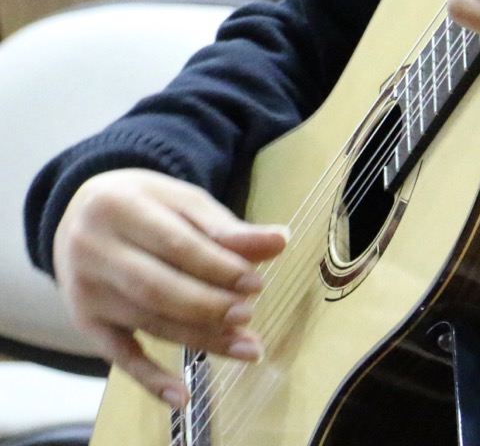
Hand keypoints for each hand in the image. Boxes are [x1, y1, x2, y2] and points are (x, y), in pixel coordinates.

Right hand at [52, 169, 288, 407]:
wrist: (80, 214)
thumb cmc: (145, 204)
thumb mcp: (182, 201)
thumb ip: (227, 227)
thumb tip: (281, 240)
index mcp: (121, 208)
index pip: (176, 244)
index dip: (217, 267)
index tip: (256, 283)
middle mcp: (95, 251)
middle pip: (157, 288)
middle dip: (208, 305)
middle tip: (248, 314)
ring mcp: (86, 292)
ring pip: (148, 322)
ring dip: (199, 339)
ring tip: (245, 346)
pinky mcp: (87, 323)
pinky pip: (120, 356)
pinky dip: (151, 380)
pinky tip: (183, 395)